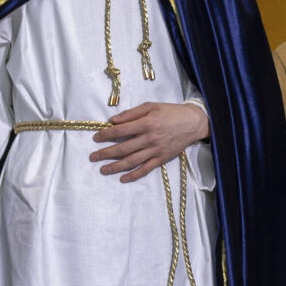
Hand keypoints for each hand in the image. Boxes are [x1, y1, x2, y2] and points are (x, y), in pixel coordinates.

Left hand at [91, 102, 210, 182]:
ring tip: (103, 170)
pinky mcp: (162, 158)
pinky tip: (123, 178)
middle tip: (93, 157)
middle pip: (123, 148)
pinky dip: (134, 175)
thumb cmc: (171, 112)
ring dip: (116, 166)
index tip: (96, 138)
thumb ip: (132, 113)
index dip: (106, 135)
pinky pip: (146, 169)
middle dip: (105, 153)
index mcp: (146, 123)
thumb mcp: (151, 106)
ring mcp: (156, 150)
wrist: (193, 123)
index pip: (120, 131)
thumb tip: (113, 120)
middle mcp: (149, 138)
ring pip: (132, 161)